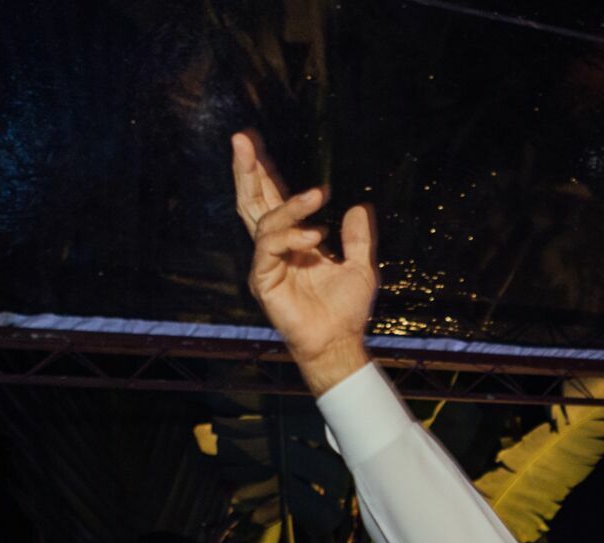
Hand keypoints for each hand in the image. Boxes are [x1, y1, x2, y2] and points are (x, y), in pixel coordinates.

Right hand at [231, 131, 376, 395]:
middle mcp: (273, 247)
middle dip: (248, 169)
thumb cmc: (346, 309)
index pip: (273, 197)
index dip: (265, 171)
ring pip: (264, 219)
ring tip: (318, 194)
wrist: (339, 342)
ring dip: (290, 203)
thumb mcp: (361, 266)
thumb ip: (357, 237)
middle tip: (242, 138)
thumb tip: (358, 206)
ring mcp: (266, 263)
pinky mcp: (263, 279)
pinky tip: (315, 236)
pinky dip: (292, 236)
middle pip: (253, 200)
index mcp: (292, 240)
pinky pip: (270, 247)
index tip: (254, 140)